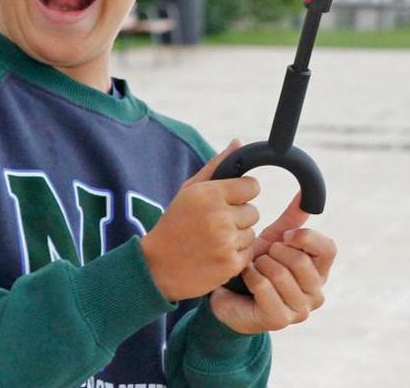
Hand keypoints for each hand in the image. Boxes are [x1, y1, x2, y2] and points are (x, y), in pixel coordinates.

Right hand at [140, 141, 260, 301]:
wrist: (156, 267)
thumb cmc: (174, 224)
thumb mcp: (189, 191)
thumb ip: (216, 166)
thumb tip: (237, 142)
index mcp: (210, 194)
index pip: (252, 186)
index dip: (241, 193)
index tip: (229, 201)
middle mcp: (220, 216)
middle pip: (254, 211)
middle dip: (238, 217)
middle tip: (215, 224)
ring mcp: (226, 242)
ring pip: (251, 232)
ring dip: (237, 237)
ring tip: (213, 241)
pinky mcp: (230, 264)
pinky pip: (249, 252)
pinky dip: (236, 255)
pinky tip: (216, 255)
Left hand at [209, 194, 338, 334]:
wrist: (232, 296)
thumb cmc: (259, 266)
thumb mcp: (275, 240)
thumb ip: (292, 220)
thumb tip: (304, 193)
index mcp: (320, 271)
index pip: (328, 248)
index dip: (306, 238)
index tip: (285, 235)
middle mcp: (316, 293)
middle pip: (301, 261)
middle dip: (276, 251)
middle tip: (264, 255)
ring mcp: (300, 310)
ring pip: (281, 274)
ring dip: (261, 265)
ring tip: (254, 266)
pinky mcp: (280, 320)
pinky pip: (265, 288)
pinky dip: (252, 277)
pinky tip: (247, 277)